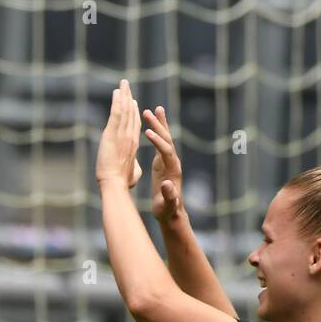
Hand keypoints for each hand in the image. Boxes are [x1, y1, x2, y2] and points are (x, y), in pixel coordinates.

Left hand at [95, 79, 142, 188]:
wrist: (115, 184)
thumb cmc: (122, 183)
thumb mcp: (132, 175)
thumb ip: (133, 168)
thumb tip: (132, 170)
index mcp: (133, 145)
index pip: (134, 125)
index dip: (134, 113)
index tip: (133, 102)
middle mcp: (130, 136)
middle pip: (131, 113)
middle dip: (129, 98)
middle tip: (127, 86)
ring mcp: (123, 133)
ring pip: (125, 110)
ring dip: (124, 94)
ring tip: (123, 83)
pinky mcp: (113, 133)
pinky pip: (117, 113)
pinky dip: (117, 101)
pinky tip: (117, 91)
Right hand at [144, 105, 183, 223]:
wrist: (171, 212)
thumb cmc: (167, 210)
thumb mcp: (167, 204)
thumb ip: (169, 195)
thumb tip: (167, 185)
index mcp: (173, 170)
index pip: (166, 152)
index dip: (158, 142)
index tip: (147, 133)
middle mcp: (173, 162)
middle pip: (167, 140)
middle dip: (158, 126)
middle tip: (148, 112)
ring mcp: (169, 161)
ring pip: (165, 138)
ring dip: (159, 124)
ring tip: (153, 109)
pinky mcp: (163, 162)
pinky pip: (161, 143)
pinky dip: (157, 132)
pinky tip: (152, 122)